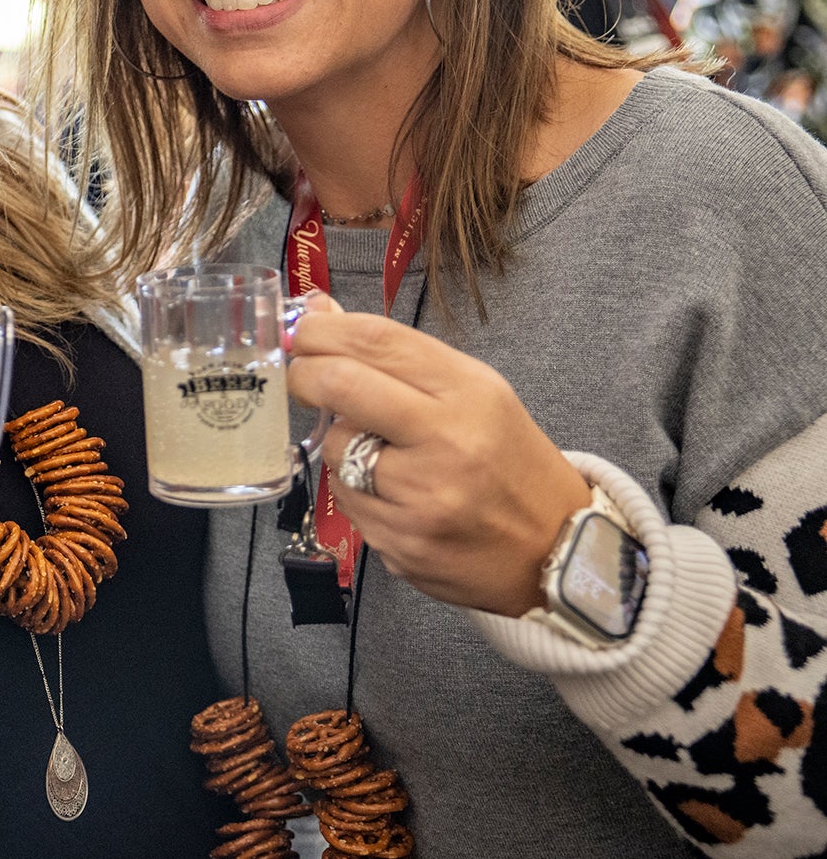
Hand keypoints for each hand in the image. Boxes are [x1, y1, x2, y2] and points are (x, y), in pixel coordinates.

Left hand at [290, 293, 589, 615]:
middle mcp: (448, 440)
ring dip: (340, 443)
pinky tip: (393, 494)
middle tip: (301, 378)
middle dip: (303, 375)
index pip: (374, 340)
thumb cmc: (507, 458)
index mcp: (468, 391)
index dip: (321, 330)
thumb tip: (320, 310)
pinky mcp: (402, 543)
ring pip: (335, 449)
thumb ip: (396, 354)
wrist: (557, 549)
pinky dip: (355, 489)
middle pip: (340, 385)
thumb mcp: (472, 392)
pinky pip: (346, 500)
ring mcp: (423, 497)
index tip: (302, 333)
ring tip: (379, 452)